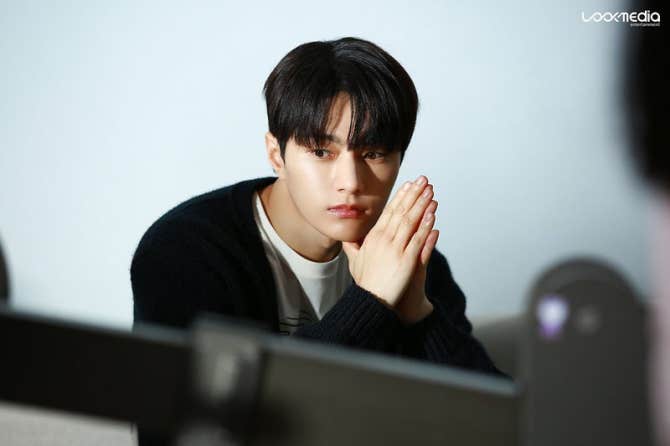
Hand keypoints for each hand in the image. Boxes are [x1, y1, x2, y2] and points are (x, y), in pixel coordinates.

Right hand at [342, 176, 436, 307]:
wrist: (372, 301)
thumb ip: (352, 247)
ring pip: (411, 222)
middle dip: (413, 194)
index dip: (401, 197)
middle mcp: (384, 240)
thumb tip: (347, 238)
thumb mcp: (355, 261)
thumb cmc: (366, 283)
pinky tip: (433, 214)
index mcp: (374, 237)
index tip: (409, 185)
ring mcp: (396, 249)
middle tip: (424, 180)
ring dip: (422, 204)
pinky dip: (426, 225)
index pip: (389, 212)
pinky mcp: (407, 260)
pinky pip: (419, 239)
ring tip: (430, 191)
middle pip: (401, 212)